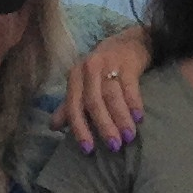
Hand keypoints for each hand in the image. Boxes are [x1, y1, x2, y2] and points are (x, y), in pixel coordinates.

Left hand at [57, 25, 154, 150]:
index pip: (73, 106)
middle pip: (93, 102)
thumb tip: (53, 127)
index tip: (88, 149)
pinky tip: (139, 118)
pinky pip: (130, 86)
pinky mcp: (127, 62)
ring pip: (112, 95)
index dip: (79, 129)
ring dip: (121, 118)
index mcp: (75, 77)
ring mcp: (108, 63)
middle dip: (103, 126)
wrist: (128, 43)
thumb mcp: (84, 85)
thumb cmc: (103, 69)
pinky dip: (134, 103)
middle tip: (113, 146)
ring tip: (129, 136)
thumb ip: (69, 106)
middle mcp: (88, 69)